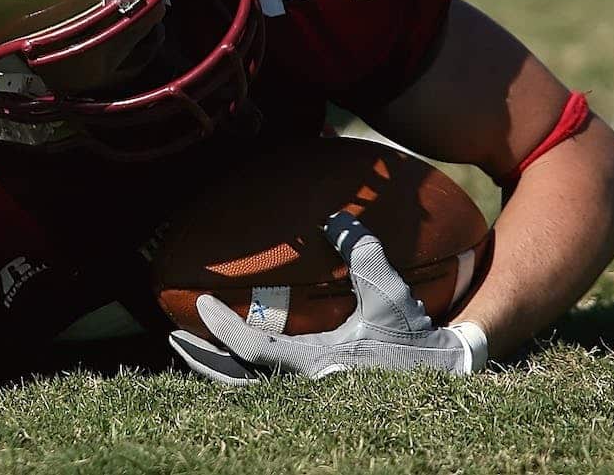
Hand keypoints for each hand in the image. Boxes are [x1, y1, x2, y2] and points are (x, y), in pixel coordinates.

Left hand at [168, 211, 488, 384]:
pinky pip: (266, 385)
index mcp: (316, 367)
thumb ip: (363, 252)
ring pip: (248, 387)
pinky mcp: (316, 395)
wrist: (440, 377)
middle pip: (237, 381)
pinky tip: (234, 354)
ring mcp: (309, 395)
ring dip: (219, 366)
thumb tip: (336, 217)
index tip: (202, 307)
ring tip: (195, 343)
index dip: (223, 330)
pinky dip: (243, 371)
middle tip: (173, 335)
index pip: (254, 350)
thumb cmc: (413, 338)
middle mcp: (305, 387)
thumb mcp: (390, 293)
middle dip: (203, 360)